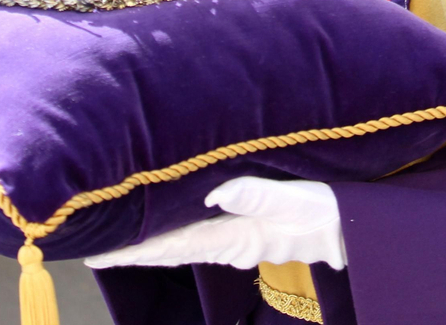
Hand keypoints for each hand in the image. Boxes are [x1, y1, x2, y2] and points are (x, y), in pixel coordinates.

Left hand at [84, 177, 343, 270]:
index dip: (135, 250)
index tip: (98, 252)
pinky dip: (174, 238)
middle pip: (171, 250)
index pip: (174, 245)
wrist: (354, 228)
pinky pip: (200, 238)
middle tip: (91, 250)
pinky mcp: (248, 235)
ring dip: (150, 246)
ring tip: (115, 241)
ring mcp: (238, 243)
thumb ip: (257, 195)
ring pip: (182, 245)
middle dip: (132, 251)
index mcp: (236, 236)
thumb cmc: (328, 209)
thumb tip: (215, 194)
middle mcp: (231, 244)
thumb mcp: (297, 199)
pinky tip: (162, 233)